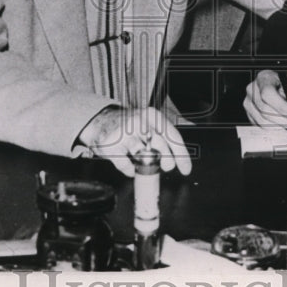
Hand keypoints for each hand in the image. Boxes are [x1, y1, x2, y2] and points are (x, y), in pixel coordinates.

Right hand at [77, 106, 191, 176]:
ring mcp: (124, 134)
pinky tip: (130, 166)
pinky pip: (126, 166)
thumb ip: (162, 137)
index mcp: (152, 115)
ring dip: (147, 166)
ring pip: (144, 157)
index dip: (182, 155)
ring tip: (144, 163)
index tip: (185, 169)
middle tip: (165, 166)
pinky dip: (130, 170)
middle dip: (167, 162)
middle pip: (160, 146)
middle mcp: (139, 122)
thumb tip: (177, 159)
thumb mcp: (148, 122)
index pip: (173, 136)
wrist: (100, 121)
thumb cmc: (129, 125)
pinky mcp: (112, 146)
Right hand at [243, 70, 286, 130]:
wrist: (283, 91)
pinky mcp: (250, 115)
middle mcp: (253, 89)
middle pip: (264, 109)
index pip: (267, 93)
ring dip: (282, 127)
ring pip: (263, 121)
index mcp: (265, 78)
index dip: (282, 107)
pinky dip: (277, 131)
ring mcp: (249, 103)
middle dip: (284, 120)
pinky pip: (262, 127)